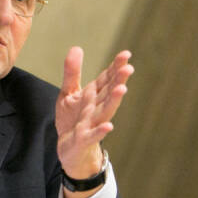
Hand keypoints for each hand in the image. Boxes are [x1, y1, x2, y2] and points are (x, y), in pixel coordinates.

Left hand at [55, 47, 132, 178]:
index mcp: (93, 96)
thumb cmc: (72, 120)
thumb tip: (77, 48)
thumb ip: (72, 73)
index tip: (125, 54)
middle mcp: (96, 108)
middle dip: (118, 80)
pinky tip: (109, 126)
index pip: (106, 79)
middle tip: (128, 68)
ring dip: (113, 101)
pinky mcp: (84, 138)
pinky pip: (93, 134)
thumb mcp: (68, 93)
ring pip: (104, 111)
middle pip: (108, 93)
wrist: (69, 149)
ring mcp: (92, 123)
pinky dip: (100, 131)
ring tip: (121, 89)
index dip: (115, 68)